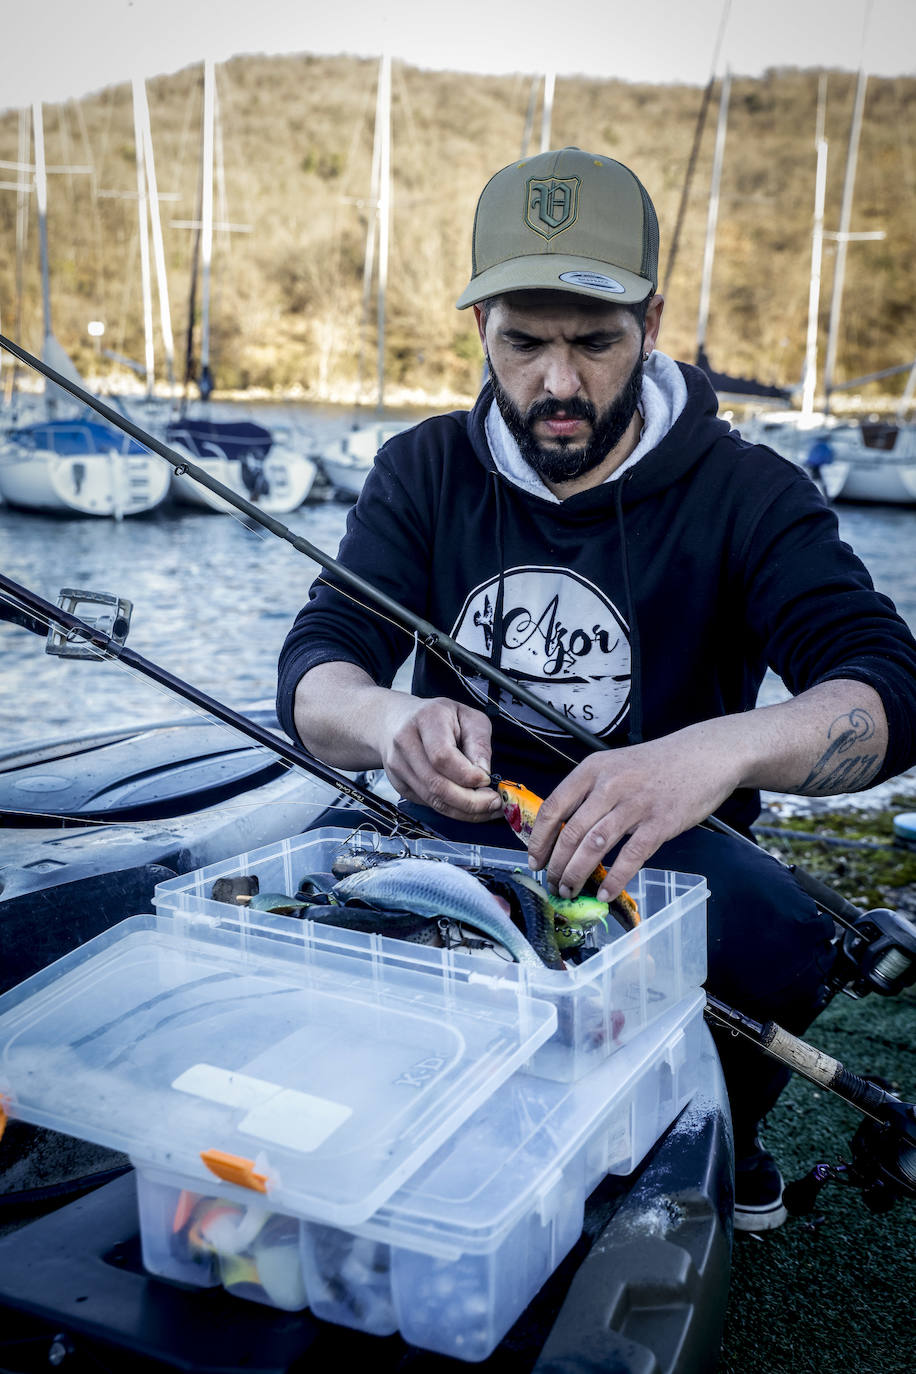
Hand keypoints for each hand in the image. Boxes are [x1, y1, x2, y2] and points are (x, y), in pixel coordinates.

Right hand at [379, 695, 502, 821]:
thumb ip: (479, 742)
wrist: (398, 719)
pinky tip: (468, 805)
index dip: (467, 775)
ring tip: (486, 807)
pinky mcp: (398, 783)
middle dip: (469, 801)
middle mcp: (405, 742)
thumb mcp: (468, 717)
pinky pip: (427, 803)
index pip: (443, 757)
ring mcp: (397, 765)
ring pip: (432, 799)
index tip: (487, 780)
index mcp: (426, 719)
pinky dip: (451, 809)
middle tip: (493, 803)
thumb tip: (484, 772)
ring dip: (463, 810)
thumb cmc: (440, 717)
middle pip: (436, 784)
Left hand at [526, 729, 741, 898]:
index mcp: (592, 770)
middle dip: (557, 865)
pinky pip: (630, 857)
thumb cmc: (656, 765)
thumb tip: (563, 831)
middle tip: (553, 883)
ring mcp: (635, 805)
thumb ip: (589, 792)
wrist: (702, 755)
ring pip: (594, 846)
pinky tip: (605, 892)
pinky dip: (614, 879)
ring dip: (577, 874)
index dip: (539, 839)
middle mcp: (609, 785)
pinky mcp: (660, 823)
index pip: (553, 807)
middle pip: (571, 833)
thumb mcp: (614, 765)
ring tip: (571, 891)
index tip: (535, 860)